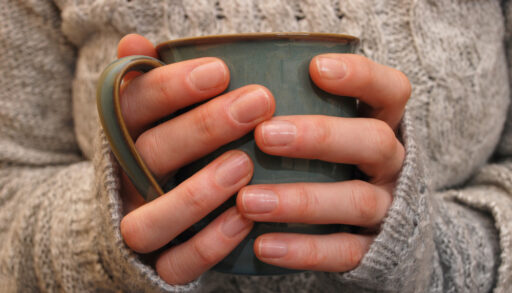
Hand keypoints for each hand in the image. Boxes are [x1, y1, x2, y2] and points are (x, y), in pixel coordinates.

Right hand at [116, 34, 275, 283]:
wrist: (123, 213)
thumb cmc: (152, 153)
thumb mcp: (145, 116)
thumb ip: (145, 83)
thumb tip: (135, 41)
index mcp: (121, 137)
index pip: (135, 106)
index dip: (172, 87)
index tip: (220, 70)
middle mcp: (124, 181)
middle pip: (150, 154)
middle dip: (203, 127)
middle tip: (256, 104)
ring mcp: (138, 225)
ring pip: (153, 220)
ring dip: (197, 194)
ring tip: (244, 165)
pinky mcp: (156, 265)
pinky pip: (176, 265)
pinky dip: (208, 245)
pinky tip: (243, 218)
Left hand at [236, 54, 409, 271]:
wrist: (382, 229)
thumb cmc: (338, 164)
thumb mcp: (332, 132)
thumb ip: (302, 111)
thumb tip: (238, 92)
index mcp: (384, 126)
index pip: (390, 91)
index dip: (361, 76)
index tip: (315, 68)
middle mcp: (392, 165)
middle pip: (374, 142)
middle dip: (321, 137)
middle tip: (265, 136)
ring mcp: (388, 208)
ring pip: (357, 200)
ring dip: (301, 200)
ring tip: (248, 201)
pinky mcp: (376, 250)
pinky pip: (345, 252)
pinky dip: (304, 249)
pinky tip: (262, 245)